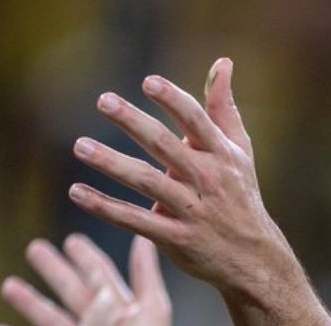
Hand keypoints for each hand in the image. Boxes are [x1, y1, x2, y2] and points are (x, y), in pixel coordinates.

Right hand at [0, 234, 175, 325]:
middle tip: (34, 248)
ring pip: (51, 321)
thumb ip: (145, 273)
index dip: (85, 257)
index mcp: (118, 308)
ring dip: (31, 303)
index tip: (71, 240)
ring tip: (8, 285)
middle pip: (71, 291)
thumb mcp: (151, 309)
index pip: (97, 274)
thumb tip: (145, 236)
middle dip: (54, 270)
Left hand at [66, 58, 302, 296]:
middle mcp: (206, 180)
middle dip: (134, 122)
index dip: (173, 100)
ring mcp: (191, 210)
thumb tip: (222, 62)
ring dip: (111, 163)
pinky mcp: (175, 238)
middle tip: (103, 101)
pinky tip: (77, 192)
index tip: (148, 82)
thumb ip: (224, 108)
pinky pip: (135, 221)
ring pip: (146, 182)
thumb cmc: (241, 196)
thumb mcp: (240, 151)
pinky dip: (105, 207)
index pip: (196, 121)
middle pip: (165, 146)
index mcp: (220, 155)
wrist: (253, 257)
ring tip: (80, 145)